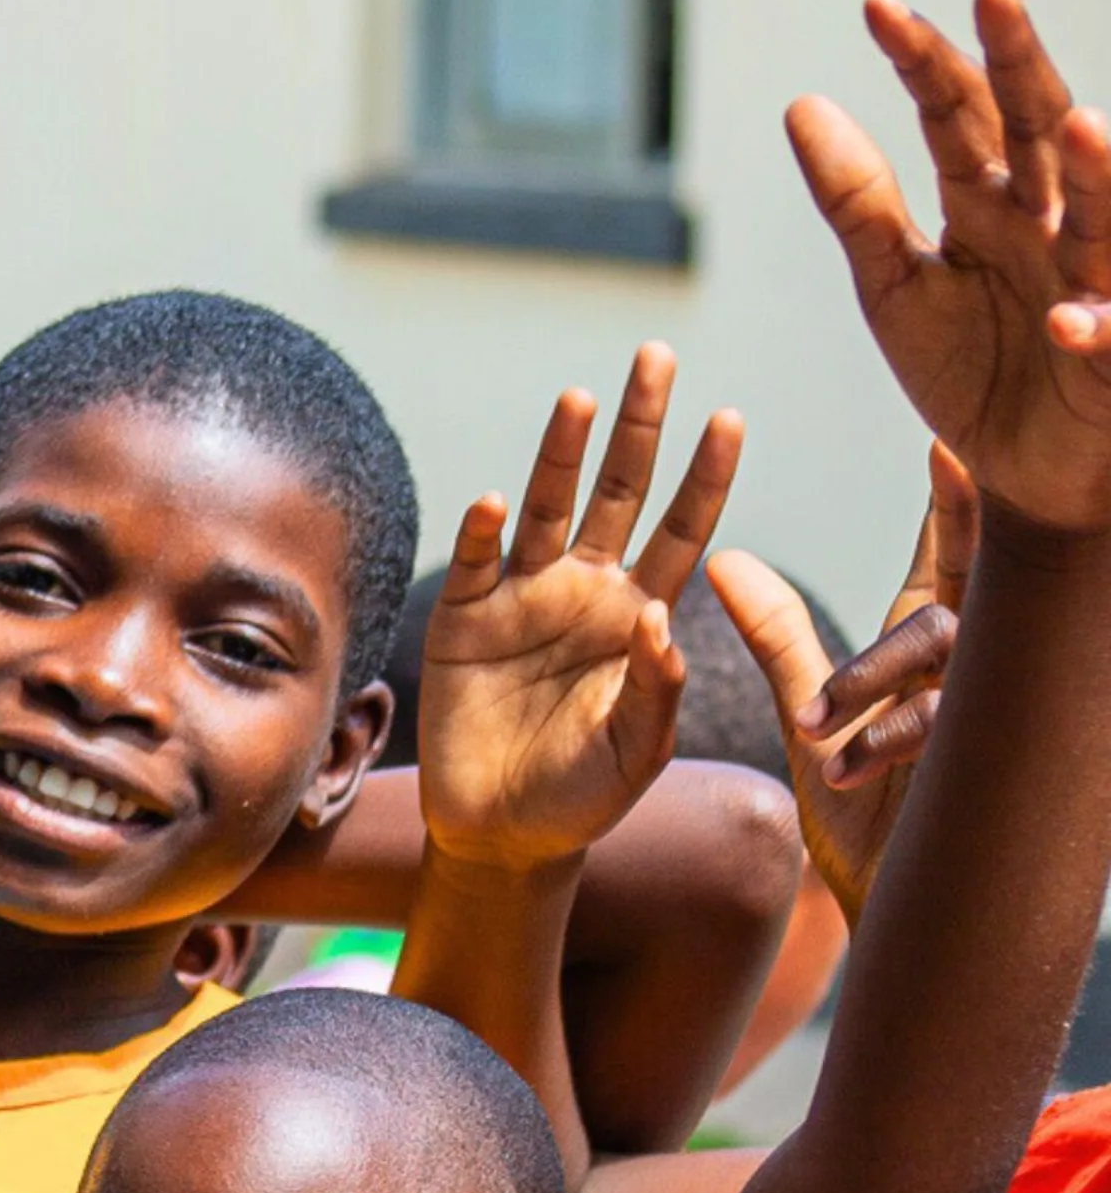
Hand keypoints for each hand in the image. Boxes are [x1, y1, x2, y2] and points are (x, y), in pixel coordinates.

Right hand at [418, 344, 740, 873]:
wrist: (502, 836)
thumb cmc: (584, 797)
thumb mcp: (640, 752)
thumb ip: (657, 687)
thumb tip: (662, 615)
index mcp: (639, 614)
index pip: (683, 528)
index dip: (705, 475)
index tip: (731, 418)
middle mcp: (584, 591)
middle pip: (618, 491)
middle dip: (639, 426)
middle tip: (656, 357)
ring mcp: (521, 600)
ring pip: (546, 508)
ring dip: (560, 453)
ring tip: (580, 398)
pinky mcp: (461, 623)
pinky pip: (475, 565)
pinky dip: (480, 532)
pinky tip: (490, 502)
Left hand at [705, 447, 974, 921]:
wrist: (892, 904)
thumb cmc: (862, 808)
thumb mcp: (811, 712)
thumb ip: (776, 635)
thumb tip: (719, 558)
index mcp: (934, 645)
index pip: (956, 557)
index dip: (955, 502)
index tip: (947, 439)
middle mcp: (978, 664)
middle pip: (978, 578)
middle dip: (969, 524)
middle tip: (957, 461)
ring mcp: (991, 709)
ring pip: (949, 651)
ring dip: (878, 680)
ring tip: (814, 728)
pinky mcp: (988, 761)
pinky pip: (947, 724)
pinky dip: (887, 739)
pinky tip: (841, 765)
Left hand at [790, 0, 1110, 534]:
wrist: (1014, 468)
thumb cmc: (968, 366)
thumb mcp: (895, 284)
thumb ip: (856, 201)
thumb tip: (801, 104)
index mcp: (988, 200)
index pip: (956, 113)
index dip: (923, 61)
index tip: (875, 6)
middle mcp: (1047, 222)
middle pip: (1036, 128)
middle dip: (1023, 62)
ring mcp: (1090, 282)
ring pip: (1102, 215)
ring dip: (1097, 173)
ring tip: (1081, 125)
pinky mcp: (1110, 358)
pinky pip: (1108, 337)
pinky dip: (1094, 328)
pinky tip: (1067, 321)